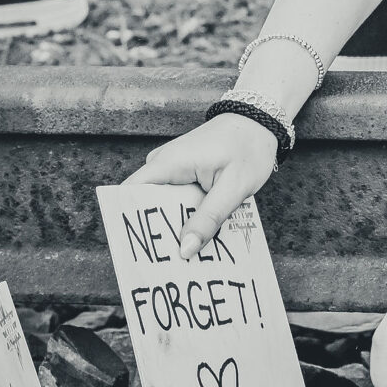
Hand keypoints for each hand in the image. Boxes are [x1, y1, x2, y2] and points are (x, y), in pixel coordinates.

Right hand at [125, 113, 279, 254]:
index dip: (127, 221)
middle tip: (169, 263)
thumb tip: (185, 249)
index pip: (129, 194)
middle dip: (157, 231)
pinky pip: (175, 198)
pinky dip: (184, 214)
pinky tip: (198, 232)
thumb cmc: (248, 148)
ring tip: (186, 253)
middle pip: (146, 204)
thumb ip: (209, 218)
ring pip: (162, 204)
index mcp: (168, 163)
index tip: (136, 250)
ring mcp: (172, 167)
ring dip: (173, 225)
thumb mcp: (234, 188)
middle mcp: (163, 164)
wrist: (259, 123)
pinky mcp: (182, 172)